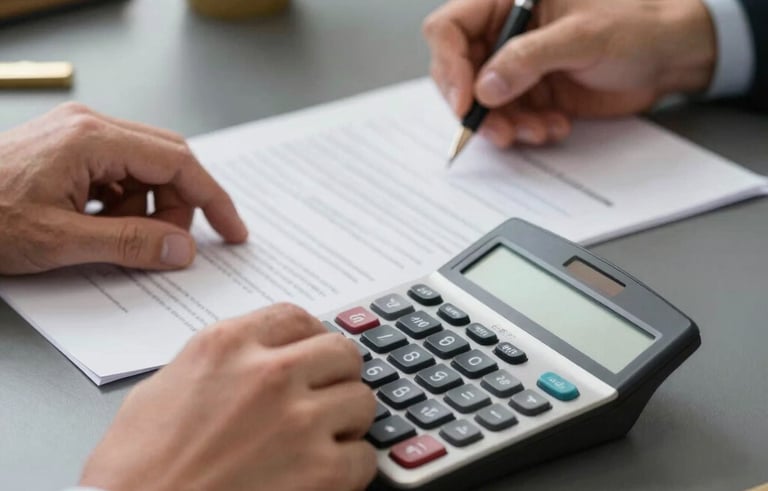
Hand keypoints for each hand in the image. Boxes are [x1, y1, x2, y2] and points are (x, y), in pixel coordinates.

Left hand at [0, 103, 247, 273]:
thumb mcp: (60, 242)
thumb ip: (130, 244)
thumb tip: (183, 251)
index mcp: (93, 139)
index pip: (179, 164)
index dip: (213, 200)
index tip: (233, 232)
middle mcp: (91, 126)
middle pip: (167, 162)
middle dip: (177, 207)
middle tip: (167, 247)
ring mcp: (80, 134)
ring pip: (145, 170)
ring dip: (145, 209)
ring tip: (110, 236)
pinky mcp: (70, 148)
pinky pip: (119, 173)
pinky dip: (122, 204)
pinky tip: (95, 224)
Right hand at [80, 304, 377, 490]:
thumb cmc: (133, 474)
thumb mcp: (160, 391)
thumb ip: (216, 366)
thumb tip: (246, 362)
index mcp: (227, 346)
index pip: (297, 318)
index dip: (310, 338)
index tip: (312, 354)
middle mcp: (269, 375)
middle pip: (341, 352)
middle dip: (336, 375)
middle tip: (324, 396)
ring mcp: (299, 422)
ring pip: (362, 400)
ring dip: (346, 421)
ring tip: (322, 439)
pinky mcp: (321, 472)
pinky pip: (364, 456)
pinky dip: (350, 467)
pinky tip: (323, 474)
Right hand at [424, 0, 716, 146]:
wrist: (670, 55)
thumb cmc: (637, 24)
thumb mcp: (584, 36)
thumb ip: (530, 59)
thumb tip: (484, 88)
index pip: (450, 28)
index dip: (450, 66)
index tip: (466, 102)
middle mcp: (505, 31)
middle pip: (459, 71)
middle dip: (476, 106)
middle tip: (497, 130)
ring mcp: (516, 64)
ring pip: (481, 102)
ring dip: (504, 125)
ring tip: (538, 130)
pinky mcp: (530, 92)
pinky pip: (508, 118)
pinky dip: (525, 130)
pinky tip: (553, 126)